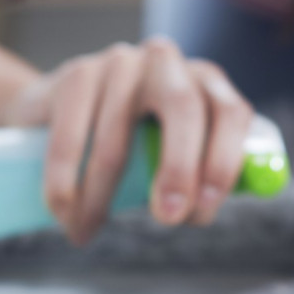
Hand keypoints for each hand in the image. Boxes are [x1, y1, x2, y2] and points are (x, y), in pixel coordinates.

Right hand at [7, 37, 254, 245]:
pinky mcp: (77, 74)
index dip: (224, 161)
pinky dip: (64, 184)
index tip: (203, 210)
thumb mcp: (173, 147)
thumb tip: (198, 213)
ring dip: (102, 196)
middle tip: (167, 218)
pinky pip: (71, 137)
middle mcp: (168, 62)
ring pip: (117, 136)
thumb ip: (197, 174)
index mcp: (206, 81)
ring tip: (88, 232)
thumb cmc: (133, 138)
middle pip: (184, 108)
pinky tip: (64, 214)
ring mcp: (121, 62)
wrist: (62, 107)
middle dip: (179, 169)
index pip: (230, 113)